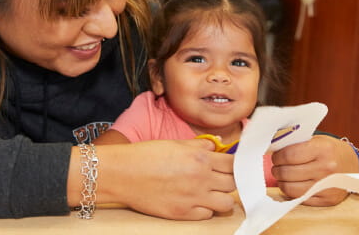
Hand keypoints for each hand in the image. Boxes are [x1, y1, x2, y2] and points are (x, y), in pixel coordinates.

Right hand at [95, 139, 235, 219]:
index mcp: (200, 158)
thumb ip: (198, 146)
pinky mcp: (183, 213)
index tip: (232, 166)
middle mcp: (201, 179)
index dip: (235, 164)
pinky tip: (195, 200)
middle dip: (230, 180)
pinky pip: (207, 215)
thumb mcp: (174, 143)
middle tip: (220, 178)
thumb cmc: (145, 155)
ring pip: (226, 203)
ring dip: (221, 197)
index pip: (233, 164)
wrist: (123, 173)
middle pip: (233, 183)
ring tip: (210, 192)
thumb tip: (214, 147)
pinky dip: (205, 209)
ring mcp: (193, 198)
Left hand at [271, 135, 358, 205]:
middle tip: (277, 167)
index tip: (275, 157)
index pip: (288, 155)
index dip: (277, 157)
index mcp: (322, 149)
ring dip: (281, 182)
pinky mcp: (327, 199)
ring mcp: (327, 185)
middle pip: (286, 173)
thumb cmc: (328, 150)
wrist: (350, 163)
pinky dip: (291, 192)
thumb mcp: (315, 140)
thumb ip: (295, 145)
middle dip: (276, 170)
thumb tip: (271, 150)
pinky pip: (299, 199)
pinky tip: (293, 184)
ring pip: (290, 188)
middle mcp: (326, 168)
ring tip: (283, 176)